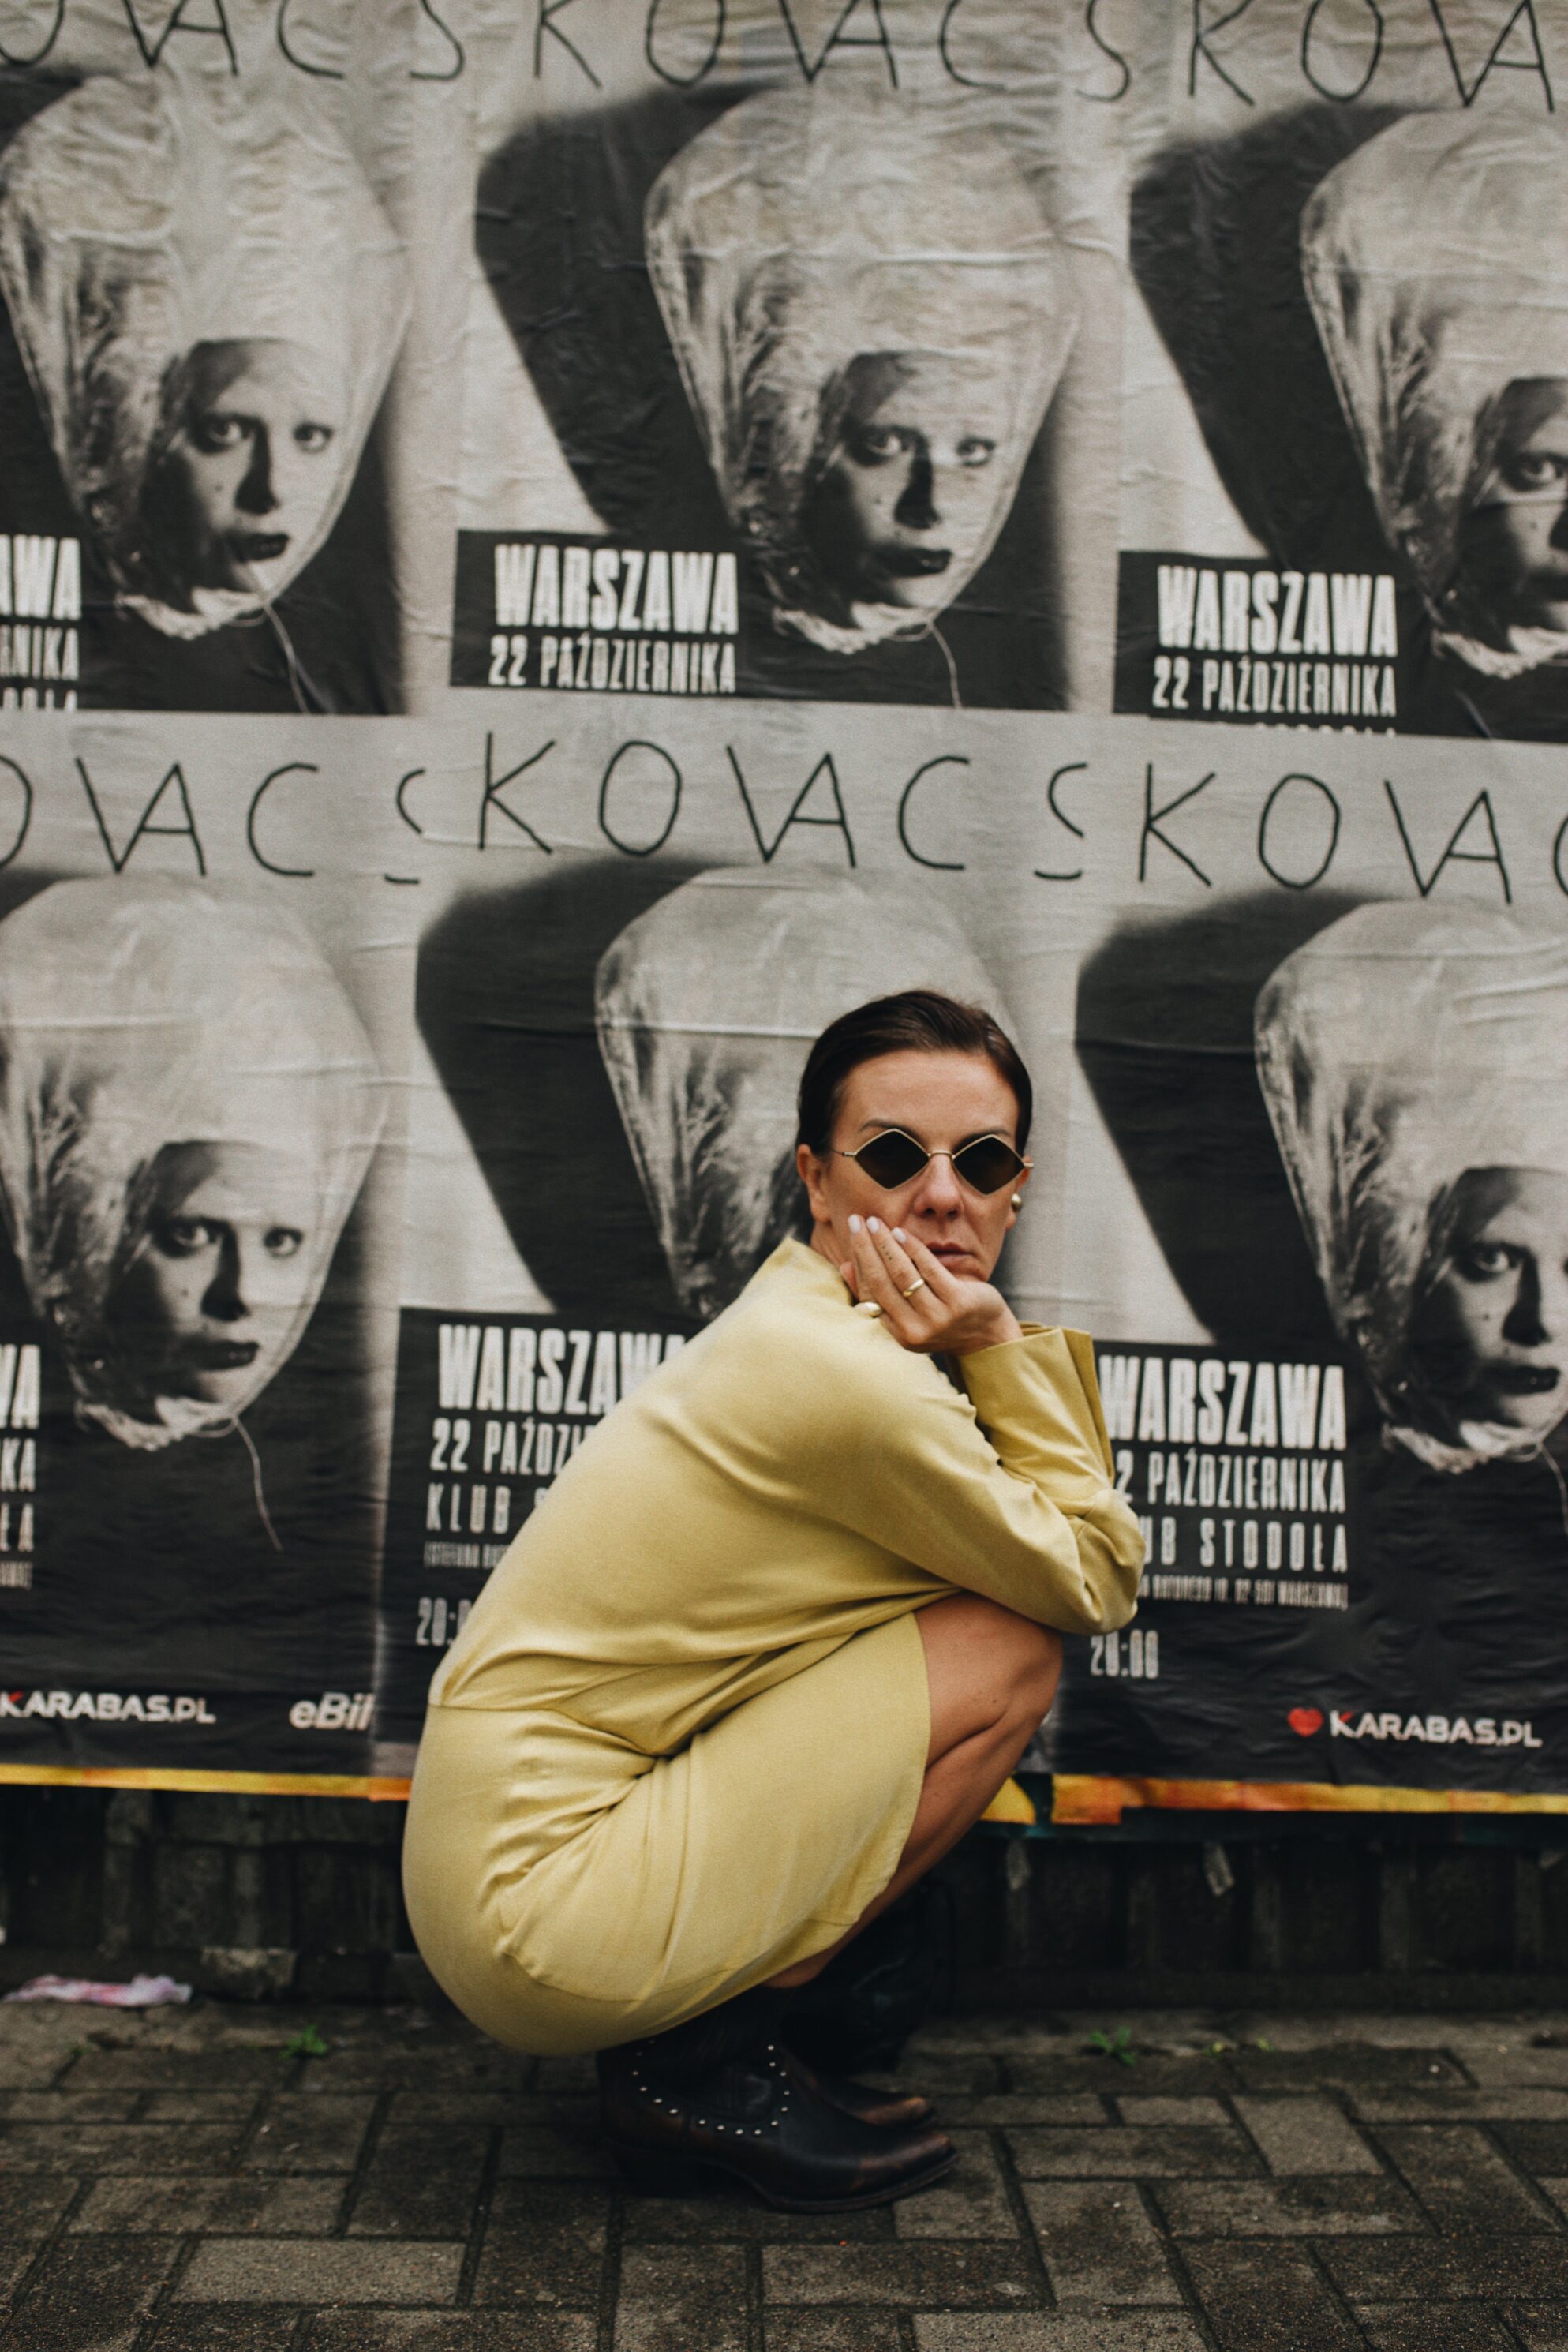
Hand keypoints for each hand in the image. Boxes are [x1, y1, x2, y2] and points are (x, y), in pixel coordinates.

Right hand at [841, 1216, 1022, 1354]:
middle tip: (857, 1221)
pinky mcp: (958, 1303)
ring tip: (876, 1222)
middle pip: (881, 1282)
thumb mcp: (908, 1313)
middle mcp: (915, 1331)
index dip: (859, 1261)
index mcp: (898, 1335)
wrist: (987, 1336)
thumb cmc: (942, 1318)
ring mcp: (937, 1318)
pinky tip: (901, 1232)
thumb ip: (878, 1293)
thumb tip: (845, 1267)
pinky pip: (929, 1269)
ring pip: (903, 1274)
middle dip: (866, 1248)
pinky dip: (913, 1248)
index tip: (853, 1234)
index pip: (870, 1293)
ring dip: (886, 1244)